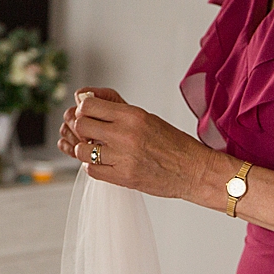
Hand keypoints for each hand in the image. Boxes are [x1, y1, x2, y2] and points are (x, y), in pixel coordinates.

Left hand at [58, 87, 214, 199]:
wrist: (193, 170)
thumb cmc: (172, 143)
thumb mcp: (145, 116)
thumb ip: (115, 106)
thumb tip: (84, 96)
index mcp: (132, 115)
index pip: (88, 105)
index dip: (84, 109)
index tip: (89, 114)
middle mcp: (125, 134)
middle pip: (81, 125)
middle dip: (81, 128)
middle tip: (91, 132)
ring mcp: (123, 157)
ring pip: (82, 149)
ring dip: (85, 148)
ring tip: (97, 148)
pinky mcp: (123, 177)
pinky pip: (91, 169)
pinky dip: (93, 165)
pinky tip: (104, 162)